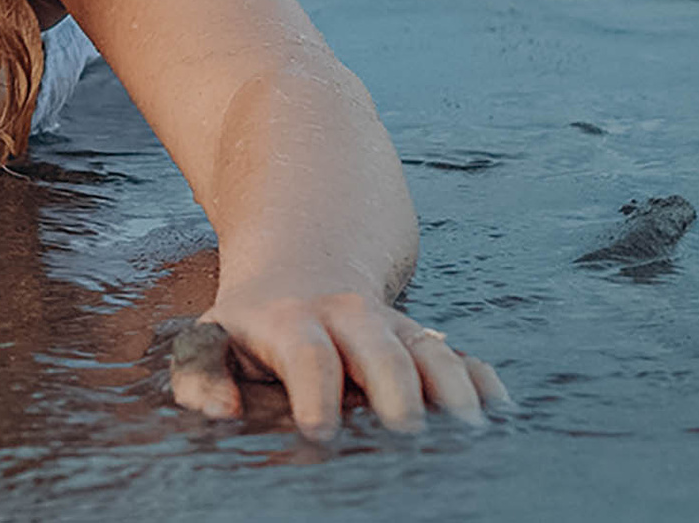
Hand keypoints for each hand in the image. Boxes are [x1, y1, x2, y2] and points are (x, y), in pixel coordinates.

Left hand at [168, 288, 510, 439]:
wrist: (300, 264)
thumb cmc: (250, 324)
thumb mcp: (211, 338)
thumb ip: (202, 376)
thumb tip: (219, 412)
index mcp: (294, 321)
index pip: (308, 355)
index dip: (315, 391)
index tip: (321, 431)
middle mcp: (350, 319)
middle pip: (380, 349)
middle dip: (395, 389)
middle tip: (407, 433)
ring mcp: (392, 327)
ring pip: (428, 350)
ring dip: (451, 388)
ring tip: (468, 431)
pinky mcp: (423, 338)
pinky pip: (458, 355)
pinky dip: (481, 380)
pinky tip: (497, 409)